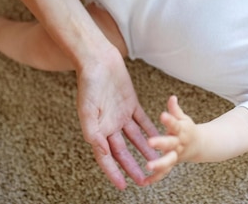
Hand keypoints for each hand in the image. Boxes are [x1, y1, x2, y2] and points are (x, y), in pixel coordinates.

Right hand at [76, 48, 159, 188]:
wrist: (98, 60)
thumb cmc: (89, 83)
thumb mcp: (87, 110)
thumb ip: (93, 132)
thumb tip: (101, 153)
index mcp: (97, 129)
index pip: (106, 157)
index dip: (113, 172)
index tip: (122, 186)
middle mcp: (109, 125)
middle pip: (123, 151)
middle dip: (132, 166)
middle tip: (144, 180)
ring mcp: (121, 115)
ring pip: (135, 138)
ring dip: (145, 150)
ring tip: (157, 162)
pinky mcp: (131, 103)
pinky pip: (143, 121)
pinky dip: (151, 130)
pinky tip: (161, 138)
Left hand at [145, 96, 197, 183]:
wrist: (200, 145)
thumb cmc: (187, 129)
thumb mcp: (183, 118)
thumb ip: (175, 110)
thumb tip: (172, 97)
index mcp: (182, 130)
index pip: (175, 124)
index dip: (169, 120)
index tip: (162, 115)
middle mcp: (179, 143)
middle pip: (171, 143)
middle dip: (161, 143)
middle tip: (150, 142)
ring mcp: (176, 155)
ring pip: (168, 161)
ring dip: (158, 164)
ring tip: (148, 166)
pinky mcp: (172, 164)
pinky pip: (163, 173)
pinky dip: (154, 178)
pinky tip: (144, 182)